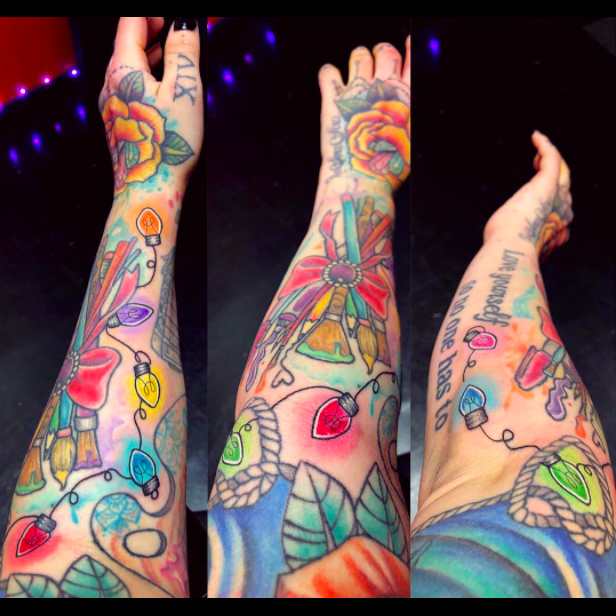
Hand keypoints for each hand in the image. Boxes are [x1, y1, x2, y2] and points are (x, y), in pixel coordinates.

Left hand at [99, 17, 202, 196]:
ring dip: (147, 53)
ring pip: (126, 66)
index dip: (149, 13)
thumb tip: (186, 23)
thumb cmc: (167, 146)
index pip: (130, 22)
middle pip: (125, 43)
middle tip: (169, 23)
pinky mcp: (117, 122)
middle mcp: (109, 84)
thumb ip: (185, 51)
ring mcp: (110, 104)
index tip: (168, 15)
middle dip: (148, 28)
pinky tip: (159, 86)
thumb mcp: (185, 92)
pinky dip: (144, 76)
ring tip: (167, 49)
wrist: (148, 190)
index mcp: (123, 69)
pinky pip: (127, 87)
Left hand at [318, 37, 409, 191]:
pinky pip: (327, 72)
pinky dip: (328, 74)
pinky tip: (331, 84)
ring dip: (357, 61)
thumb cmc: (387, 168)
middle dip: (380, 54)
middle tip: (374, 68)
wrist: (362, 180)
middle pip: (384, 51)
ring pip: (358, 55)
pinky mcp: (333, 99)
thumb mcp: (408, 139)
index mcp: (406, 97)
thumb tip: (403, 105)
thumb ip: (407, 115)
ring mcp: (358, 90)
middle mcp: (384, 87)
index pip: (410, 61)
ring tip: (355, 77)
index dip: (408, 50)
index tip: (407, 44)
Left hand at [485, 131, 572, 260]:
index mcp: (557, 233)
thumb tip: (501, 239)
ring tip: (537, 151)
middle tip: (539, 166)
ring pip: (562, 172)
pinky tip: (535, 136)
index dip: (552, 203)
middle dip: (556, 178)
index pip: (561, 213)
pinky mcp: (548, 182)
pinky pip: (552, 158)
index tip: (535, 199)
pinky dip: (545, 146)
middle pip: (564, 189)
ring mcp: (558, 197)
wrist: (510, 249)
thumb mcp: (514, 248)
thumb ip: (514, 241)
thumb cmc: (505, 251)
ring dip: (550, 159)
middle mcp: (563, 214)